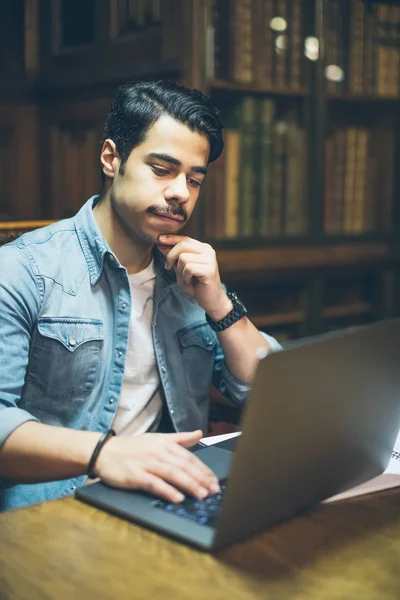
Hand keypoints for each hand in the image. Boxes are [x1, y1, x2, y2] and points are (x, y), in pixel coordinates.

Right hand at [94, 430, 219, 502]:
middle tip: (214, 490)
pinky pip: (154, 484)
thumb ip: (180, 438)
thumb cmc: (132, 447)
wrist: (104, 451)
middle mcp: (158, 452)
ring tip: (202, 494)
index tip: (215, 480)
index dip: (203, 469)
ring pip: (173, 474)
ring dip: (189, 485)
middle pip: (184, 466)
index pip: (189, 457)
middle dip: (201, 478)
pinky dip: (167, 491)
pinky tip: (178, 498)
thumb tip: (199, 433)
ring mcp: (147, 464)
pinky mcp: (136, 475)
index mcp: (165, 443)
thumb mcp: (158, 438)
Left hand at [158, 235, 231, 319]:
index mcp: (203, 248)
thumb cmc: (196, 285)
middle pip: (182, 245)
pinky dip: (185, 277)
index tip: (159, 239)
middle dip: (170, 256)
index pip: (184, 239)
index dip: (171, 239)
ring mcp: (210, 260)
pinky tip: (190, 282)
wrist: (211, 301)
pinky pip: (188, 268)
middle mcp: (208, 251)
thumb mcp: (181, 269)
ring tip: (186, 278)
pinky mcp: (209, 270)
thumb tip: (161, 244)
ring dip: (180, 271)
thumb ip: (174, 257)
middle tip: (168, 267)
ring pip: (183, 258)